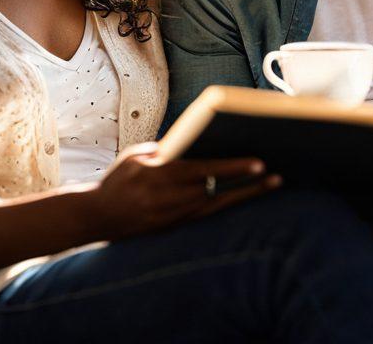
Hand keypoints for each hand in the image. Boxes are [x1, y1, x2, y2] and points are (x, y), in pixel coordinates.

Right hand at [86, 142, 281, 239]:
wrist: (96, 218)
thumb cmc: (117, 181)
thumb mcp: (138, 157)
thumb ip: (168, 151)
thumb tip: (198, 143)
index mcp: (159, 176)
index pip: (204, 170)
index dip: (232, 168)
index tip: (257, 163)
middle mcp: (169, 200)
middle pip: (218, 191)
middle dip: (248, 185)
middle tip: (276, 176)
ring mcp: (172, 218)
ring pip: (218, 206)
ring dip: (245, 197)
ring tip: (270, 185)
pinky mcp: (174, 229)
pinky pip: (207, 216)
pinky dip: (228, 206)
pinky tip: (244, 198)